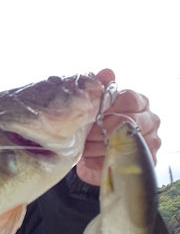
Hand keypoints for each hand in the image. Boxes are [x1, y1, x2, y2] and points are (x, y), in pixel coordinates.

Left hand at [76, 69, 160, 185]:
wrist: (94, 157)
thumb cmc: (97, 127)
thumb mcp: (95, 107)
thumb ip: (101, 88)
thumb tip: (107, 72)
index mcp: (139, 102)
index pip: (127, 98)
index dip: (105, 107)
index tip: (88, 114)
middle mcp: (150, 119)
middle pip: (126, 121)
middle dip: (99, 129)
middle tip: (82, 133)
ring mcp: (151, 140)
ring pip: (123, 141)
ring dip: (97, 146)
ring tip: (82, 147)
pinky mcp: (146, 161)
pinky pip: (121, 159)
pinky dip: (101, 160)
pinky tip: (89, 159)